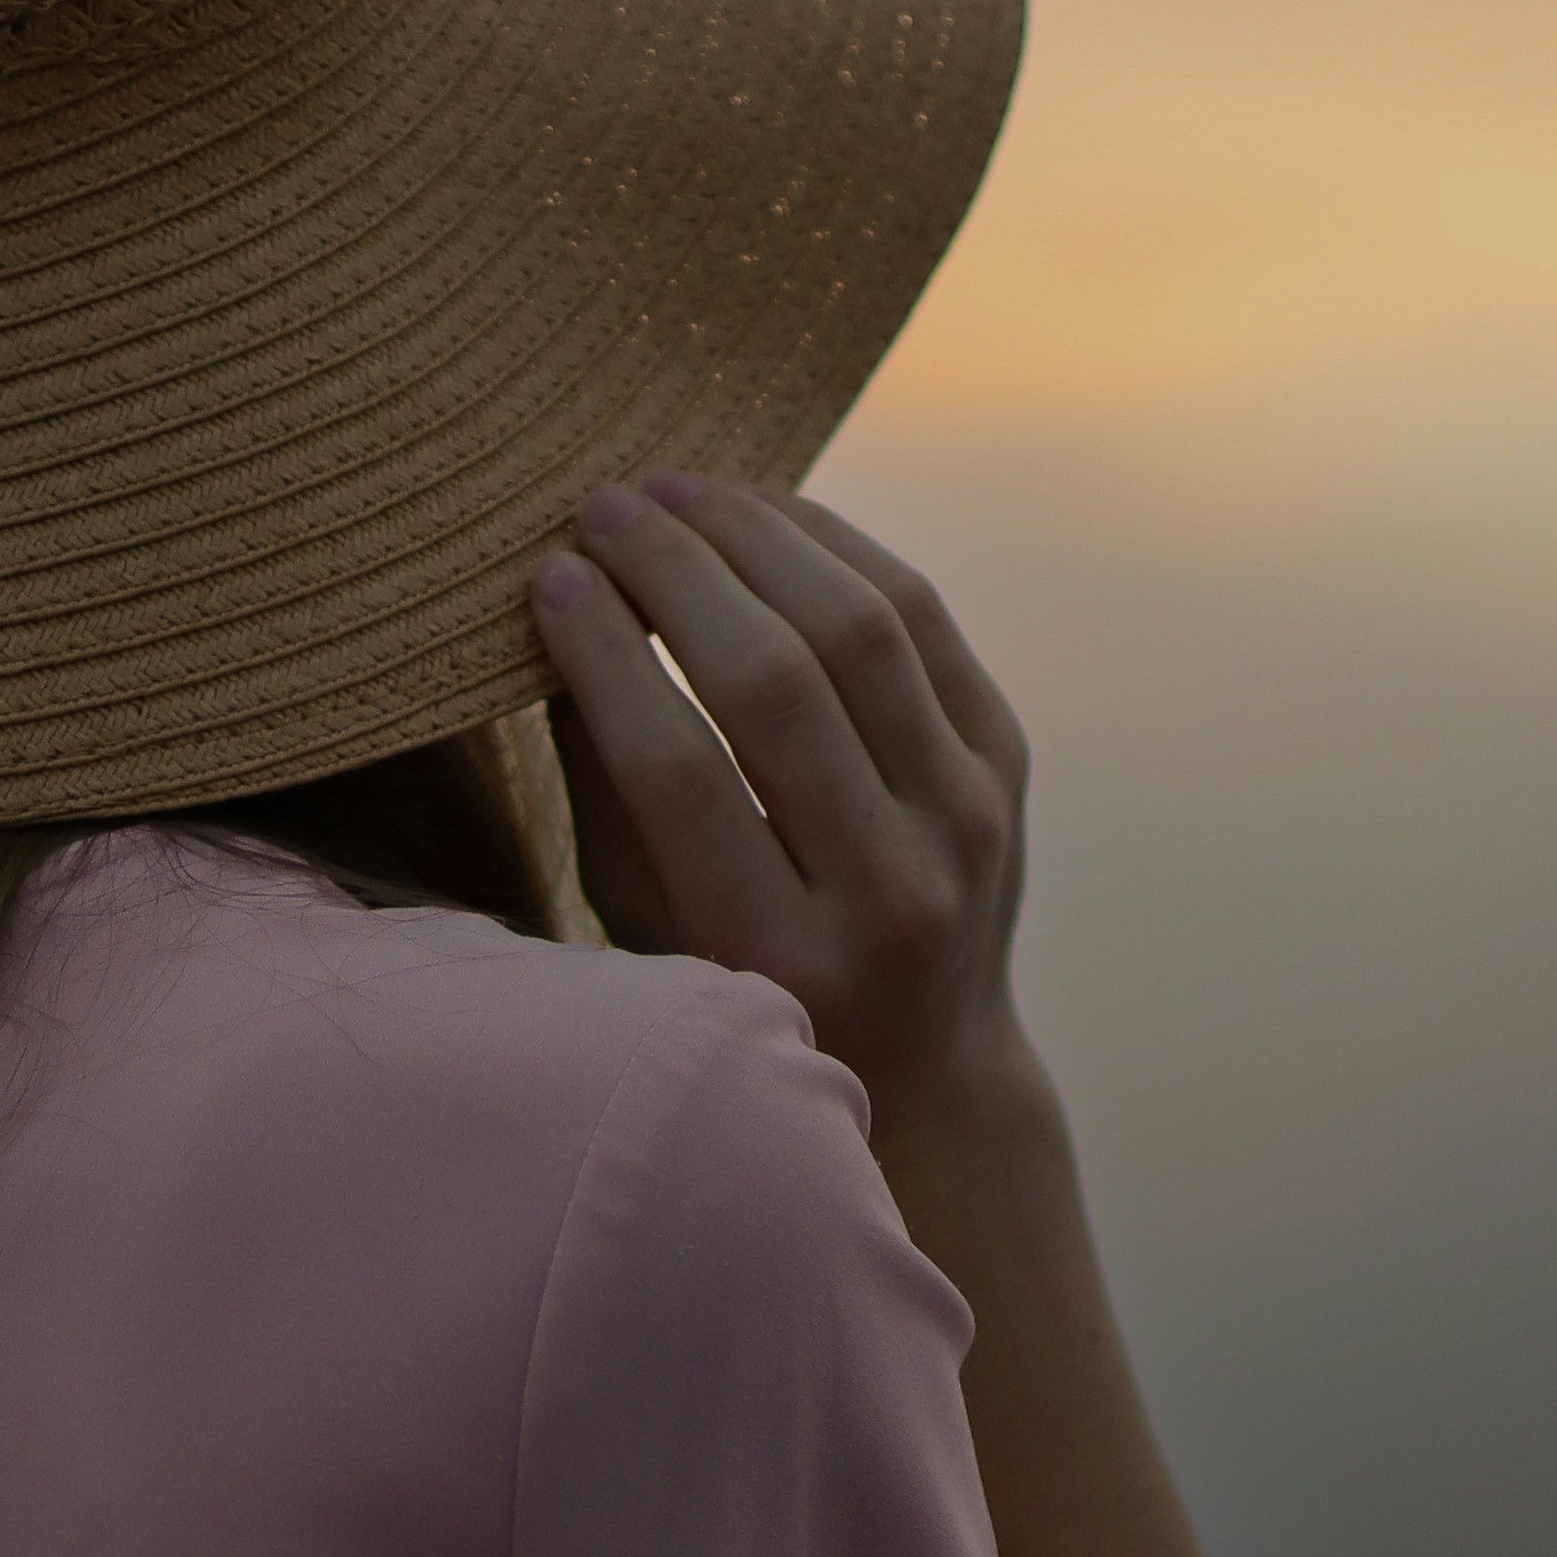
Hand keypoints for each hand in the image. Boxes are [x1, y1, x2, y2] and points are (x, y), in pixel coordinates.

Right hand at [529, 470, 1042, 1127]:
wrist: (927, 1065)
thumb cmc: (742, 987)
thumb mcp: (650, 930)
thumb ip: (606, 791)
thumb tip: (562, 613)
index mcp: (776, 957)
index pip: (677, 771)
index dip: (606, 656)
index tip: (550, 576)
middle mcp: (889, 895)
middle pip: (775, 684)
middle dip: (677, 574)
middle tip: (603, 508)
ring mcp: (966, 824)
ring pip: (862, 627)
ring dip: (757, 535)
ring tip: (675, 490)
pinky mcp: (1005, 765)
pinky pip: (922, 617)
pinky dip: (836, 547)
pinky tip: (764, 514)